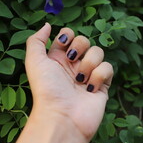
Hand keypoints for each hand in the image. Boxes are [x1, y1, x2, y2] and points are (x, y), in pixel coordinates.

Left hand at [25, 23, 113, 140]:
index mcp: (57, 58)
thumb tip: (47, 25)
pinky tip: (90, 89)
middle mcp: (72, 65)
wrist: (62, 117)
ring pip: (97, 52)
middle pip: (84, 40)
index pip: (68, 36)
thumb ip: (36, 40)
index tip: (63, 44)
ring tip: (80, 80)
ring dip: (89, 63)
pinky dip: (99, 76)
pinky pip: (108, 67)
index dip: (67, 36)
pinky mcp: (101, 85)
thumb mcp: (34, 61)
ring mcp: (88, 75)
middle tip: (72, 60)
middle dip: (80, 47)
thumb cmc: (46, 89)